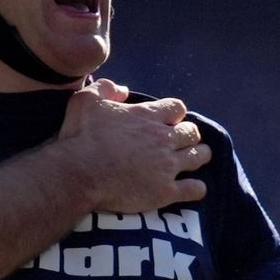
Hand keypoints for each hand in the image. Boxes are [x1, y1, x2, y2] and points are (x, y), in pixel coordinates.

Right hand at [57, 81, 210, 212]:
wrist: (79, 174)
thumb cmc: (81, 137)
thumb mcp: (86, 101)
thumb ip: (105, 88)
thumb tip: (123, 90)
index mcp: (147, 116)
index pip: (176, 108)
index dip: (174, 113)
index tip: (168, 119)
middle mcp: (163, 138)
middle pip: (192, 132)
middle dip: (189, 134)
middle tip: (183, 140)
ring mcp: (167, 166)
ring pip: (198, 157)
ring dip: (199, 156)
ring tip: (197, 158)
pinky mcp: (165, 191)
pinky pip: (194, 189)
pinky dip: (197, 188)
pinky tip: (194, 188)